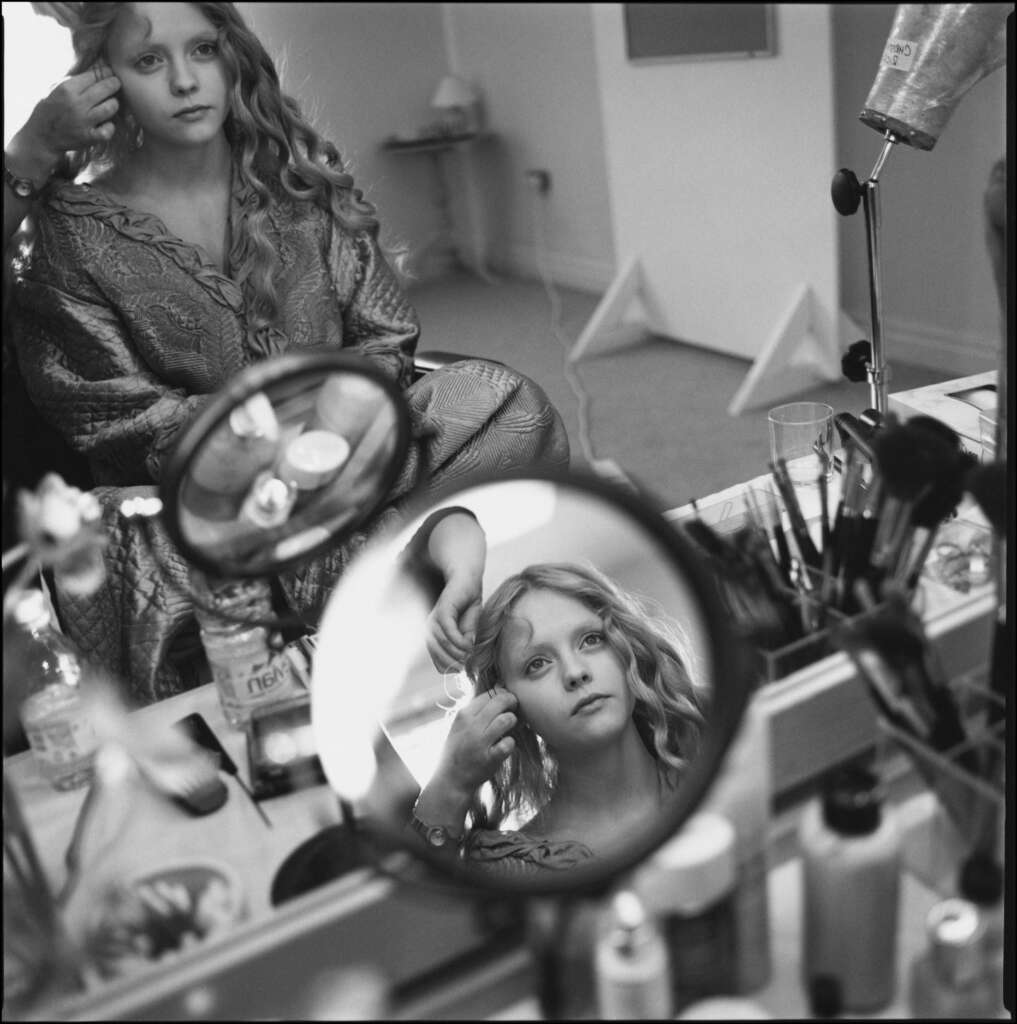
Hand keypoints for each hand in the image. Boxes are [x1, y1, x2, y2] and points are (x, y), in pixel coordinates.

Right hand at [6, 64, 120, 182]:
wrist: (42, 137)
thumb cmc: (50, 109)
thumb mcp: (54, 89)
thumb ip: (72, 79)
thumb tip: (91, 67)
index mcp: (66, 89)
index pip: (92, 76)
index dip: (104, 72)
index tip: (109, 71)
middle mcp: (76, 104)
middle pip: (104, 89)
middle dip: (113, 84)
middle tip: (116, 83)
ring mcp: (84, 121)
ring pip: (110, 108)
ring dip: (114, 104)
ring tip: (113, 102)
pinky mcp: (89, 137)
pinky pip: (109, 130)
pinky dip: (111, 126)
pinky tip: (108, 123)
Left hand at [426, 570, 481, 671]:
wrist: (469, 581)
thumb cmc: (468, 604)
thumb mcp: (469, 629)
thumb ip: (466, 642)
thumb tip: (466, 657)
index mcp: (435, 635)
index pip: (436, 660)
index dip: (449, 668)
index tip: (463, 670)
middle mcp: (431, 628)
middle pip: (437, 654)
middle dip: (453, 663)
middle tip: (467, 665)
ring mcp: (436, 618)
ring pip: (442, 643)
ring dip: (456, 653)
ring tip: (469, 655)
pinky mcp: (443, 609)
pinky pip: (447, 630)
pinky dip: (457, 640)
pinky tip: (467, 644)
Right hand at [431, 688, 517, 798]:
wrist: (451, 780)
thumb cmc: (458, 750)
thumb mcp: (460, 726)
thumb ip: (477, 709)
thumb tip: (498, 687)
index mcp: (463, 715)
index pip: (488, 694)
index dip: (501, 694)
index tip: (505, 702)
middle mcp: (471, 726)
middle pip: (500, 701)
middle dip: (511, 703)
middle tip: (514, 710)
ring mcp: (480, 742)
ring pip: (506, 720)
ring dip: (512, 722)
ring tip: (509, 728)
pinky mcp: (489, 758)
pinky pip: (509, 743)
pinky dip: (511, 743)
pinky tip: (505, 745)